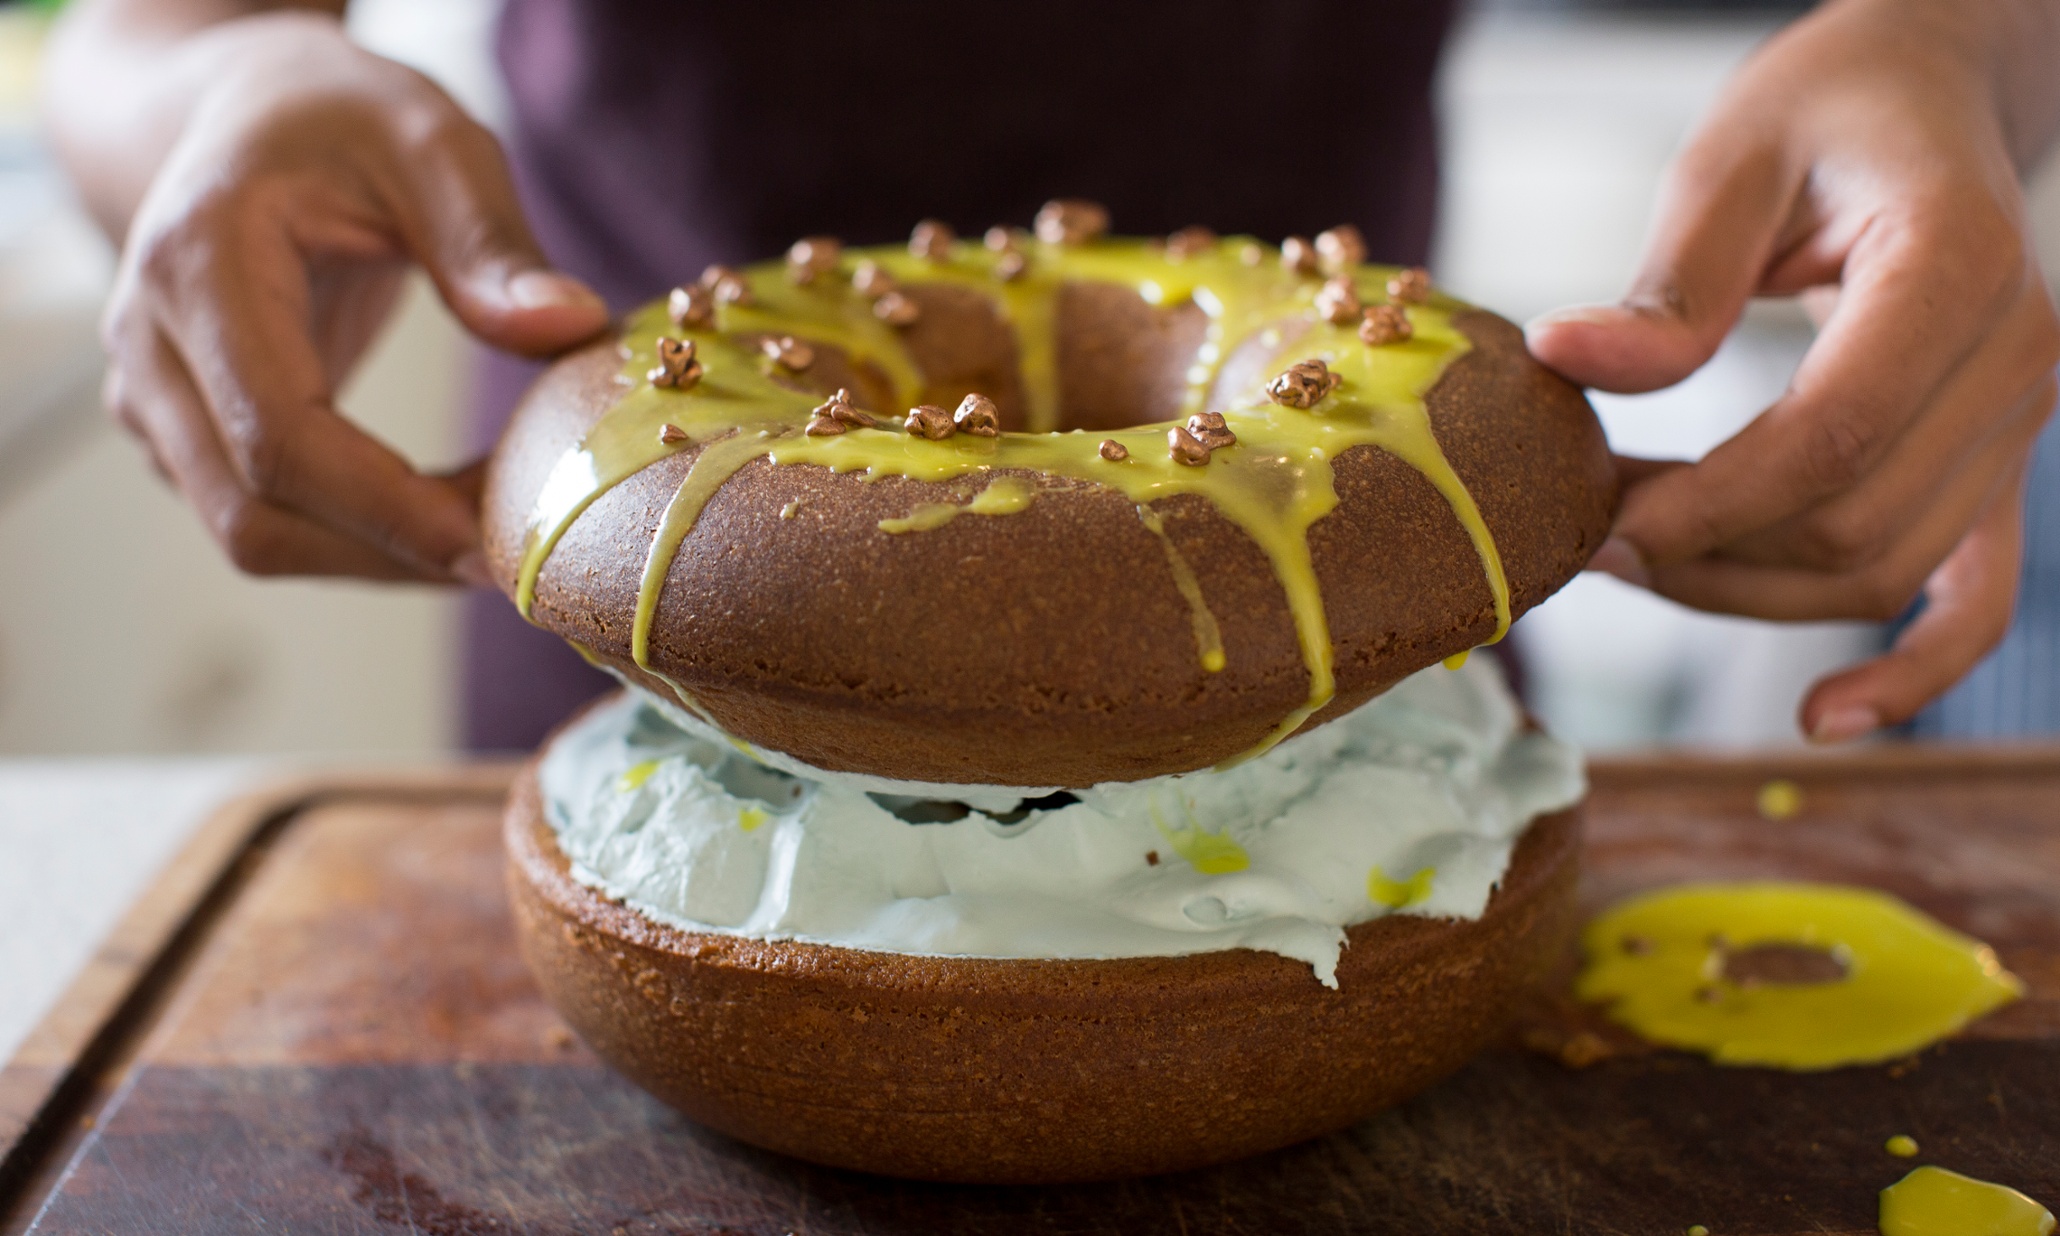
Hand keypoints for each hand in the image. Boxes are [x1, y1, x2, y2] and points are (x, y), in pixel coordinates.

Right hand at [97, 12, 606, 581]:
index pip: (279, 437)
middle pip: (260, 515)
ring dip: (386, 555)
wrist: (250, 117)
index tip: (497, 542)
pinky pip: (272, 520)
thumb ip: (491, 244)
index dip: (389, 511)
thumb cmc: (345, 122)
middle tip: (522, 546)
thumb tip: (570, 329)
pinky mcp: (186, 436)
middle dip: (397, 552)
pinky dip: (367, 536)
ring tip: (499, 519)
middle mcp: (151, 347)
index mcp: (198, 267)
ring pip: (260, 536)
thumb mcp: (435, 147)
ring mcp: (155, 401)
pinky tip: (454, 504)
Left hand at [1527, 0, 2059, 742]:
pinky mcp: (1999, 462)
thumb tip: (1571, 362)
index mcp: (1957, 268)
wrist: (1930, 100)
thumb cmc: (1827, 110)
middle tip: (1581, 530)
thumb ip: (1669, 277)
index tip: (1600, 519)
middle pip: (1853, 522)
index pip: (1835, 436)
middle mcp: (2019, 358)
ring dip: (1741, 590)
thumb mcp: (1734, 156)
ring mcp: (2023, 423)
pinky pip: (1975, 597)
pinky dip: (1909, 668)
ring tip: (1626, 549)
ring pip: (1881, 569)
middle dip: (1703, 554)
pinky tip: (1822, 717)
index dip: (1709, 504)